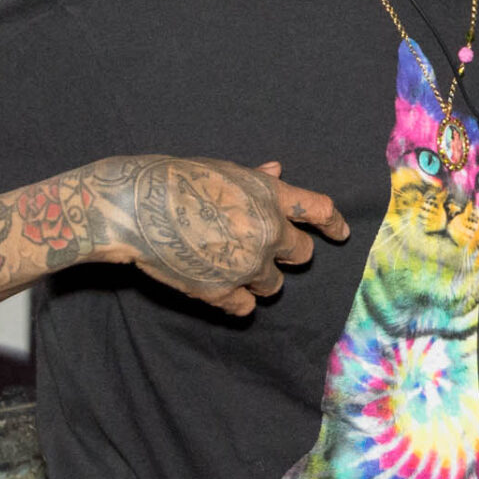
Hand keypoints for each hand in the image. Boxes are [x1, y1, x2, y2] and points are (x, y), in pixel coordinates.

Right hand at [90, 155, 348, 316]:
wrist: (138, 208)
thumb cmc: (178, 180)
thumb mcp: (225, 171)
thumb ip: (257, 180)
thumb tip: (279, 172)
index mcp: (271, 197)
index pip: (320, 211)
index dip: (333, 224)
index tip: (339, 234)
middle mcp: (268, 232)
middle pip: (302, 255)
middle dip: (287, 253)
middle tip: (261, 248)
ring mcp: (248, 265)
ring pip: (274, 286)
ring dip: (259, 278)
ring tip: (229, 263)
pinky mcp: (223, 292)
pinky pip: (246, 307)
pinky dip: (236, 299)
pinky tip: (218, 284)